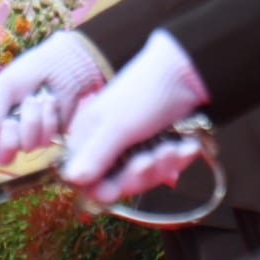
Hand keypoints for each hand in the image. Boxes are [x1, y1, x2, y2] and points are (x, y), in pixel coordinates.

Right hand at [0, 31, 106, 176]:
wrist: (61, 67)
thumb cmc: (27, 74)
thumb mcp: (3, 87)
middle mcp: (8, 136)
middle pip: (3, 155)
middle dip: (8, 138)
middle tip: (11, 120)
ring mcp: (31, 139)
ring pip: (27, 146)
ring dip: (32, 120)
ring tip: (35, 99)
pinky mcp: (52, 139)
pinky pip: (47, 139)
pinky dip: (48, 119)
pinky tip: (50, 103)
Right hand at [60, 31, 210, 201]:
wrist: (188, 73)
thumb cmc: (144, 93)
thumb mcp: (118, 126)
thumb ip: (95, 155)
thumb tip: (71, 180)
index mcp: (89, 138)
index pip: (84, 178)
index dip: (100, 186)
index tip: (116, 186)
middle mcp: (108, 145)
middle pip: (117, 182)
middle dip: (139, 175)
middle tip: (152, 160)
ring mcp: (134, 146)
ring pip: (143, 176)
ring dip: (162, 166)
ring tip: (174, 147)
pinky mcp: (158, 146)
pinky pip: (164, 167)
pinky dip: (178, 159)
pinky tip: (187, 146)